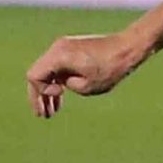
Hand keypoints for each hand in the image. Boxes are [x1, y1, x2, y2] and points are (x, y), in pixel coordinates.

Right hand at [26, 31, 146, 118]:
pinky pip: (58, 68)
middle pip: (38, 74)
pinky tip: (60, 99)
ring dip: (48, 91)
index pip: (34, 76)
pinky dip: (57, 82)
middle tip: (43, 115)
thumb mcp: (88, 87)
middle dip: (39, 96)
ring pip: (47, 72)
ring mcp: (64, 47)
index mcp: (59, 55)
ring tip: (51, 112)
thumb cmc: (111, 67)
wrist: (128, 48)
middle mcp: (57, 48)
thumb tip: (62, 84)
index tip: (60, 94)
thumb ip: (68, 87)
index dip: (42, 91)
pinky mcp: (72, 50)